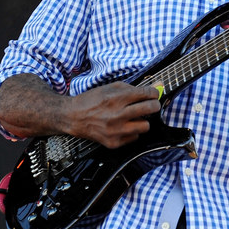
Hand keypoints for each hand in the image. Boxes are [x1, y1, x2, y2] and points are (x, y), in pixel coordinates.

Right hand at [0, 74, 160, 147]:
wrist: (73, 117)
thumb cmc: (92, 100)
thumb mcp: (110, 88)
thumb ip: (133, 87)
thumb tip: (156, 86)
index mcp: (116, 98)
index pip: (146, 94)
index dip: (154, 93)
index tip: (154, 94)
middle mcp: (117, 115)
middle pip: (150, 109)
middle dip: (154, 105)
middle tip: (151, 105)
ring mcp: (115, 130)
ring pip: (145, 126)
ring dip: (142, 120)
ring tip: (134, 117)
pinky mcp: (113, 143)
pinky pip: (135, 137)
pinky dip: (131, 131)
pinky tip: (123, 126)